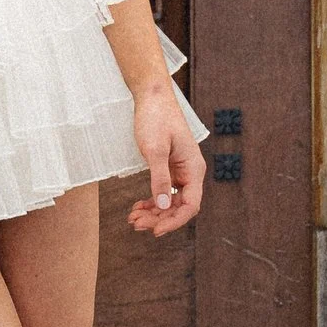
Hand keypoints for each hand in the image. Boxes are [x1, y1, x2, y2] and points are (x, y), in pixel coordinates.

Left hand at [125, 76, 205, 235]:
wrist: (152, 96)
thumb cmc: (156, 118)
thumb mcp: (155, 149)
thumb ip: (159, 178)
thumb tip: (162, 206)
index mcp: (193, 169)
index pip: (190, 205)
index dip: (174, 221)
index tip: (155, 230)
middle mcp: (190, 172)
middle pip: (179, 207)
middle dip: (158, 219)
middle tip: (136, 224)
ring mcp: (180, 171)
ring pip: (169, 202)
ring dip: (153, 213)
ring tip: (133, 219)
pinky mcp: (169, 168)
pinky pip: (163, 192)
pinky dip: (151, 202)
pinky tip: (137, 207)